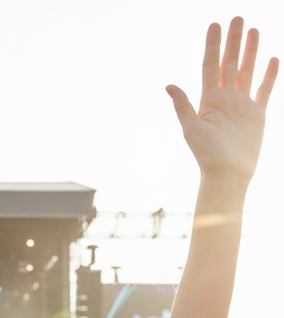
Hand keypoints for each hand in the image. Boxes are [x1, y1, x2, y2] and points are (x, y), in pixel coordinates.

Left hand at [167, 19, 277, 182]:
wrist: (227, 175)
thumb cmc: (206, 156)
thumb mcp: (192, 129)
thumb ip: (183, 106)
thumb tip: (168, 85)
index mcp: (208, 100)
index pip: (211, 66)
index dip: (213, 46)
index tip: (216, 24)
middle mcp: (225, 99)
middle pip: (230, 63)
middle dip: (233, 41)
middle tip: (238, 18)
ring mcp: (241, 105)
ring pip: (247, 71)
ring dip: (250, 51)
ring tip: (254, 29)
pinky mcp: (257, 114)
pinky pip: (264, 89)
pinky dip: (268, 74)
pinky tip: (272, 58)